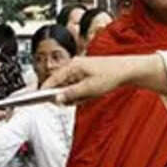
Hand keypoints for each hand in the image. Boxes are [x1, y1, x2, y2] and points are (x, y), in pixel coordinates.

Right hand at [42, 55, 166, 103]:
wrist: (128, 70)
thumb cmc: (111, 75)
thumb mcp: (89, 88)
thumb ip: (71, 94)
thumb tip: (57, 99)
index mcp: (72, 65)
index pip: (52, 79)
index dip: (45, 91)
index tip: (39, 100)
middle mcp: (74, 66)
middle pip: (61, 86)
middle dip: (68, 96)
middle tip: (80, 99)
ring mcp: (80, 71)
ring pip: (71, 89)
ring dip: (78, 96)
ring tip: (91, 94)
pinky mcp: (86, 76)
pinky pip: (79, 89)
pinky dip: (84, 94)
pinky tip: (93, 93)